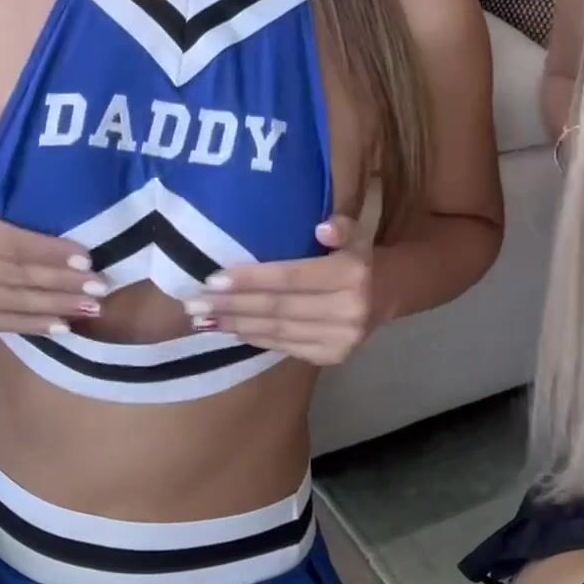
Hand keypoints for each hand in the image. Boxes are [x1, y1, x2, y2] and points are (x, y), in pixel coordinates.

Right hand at [0, 163, 108, 334]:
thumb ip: (6, 163)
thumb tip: (56, 143)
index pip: (8, 242)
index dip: (48, 252)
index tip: (88, 258)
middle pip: (12, 277)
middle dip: (60, 284)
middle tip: (101, 287)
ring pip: (6, 304)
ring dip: (52, 308)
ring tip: (91, 307)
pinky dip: (30, 326)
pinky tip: (62, 326)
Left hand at [184, 214, 375, 364]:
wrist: (388, 294)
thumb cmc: (357, 256)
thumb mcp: (355, 231)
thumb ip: (340, 226)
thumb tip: (321, 230)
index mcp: (351, 274)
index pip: (291, 278)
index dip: (252, 280)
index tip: (213, 279)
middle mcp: (348, 310)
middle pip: (278, 308)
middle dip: (232, 305)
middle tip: (195, 303)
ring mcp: (341, 339)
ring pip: (278, 332)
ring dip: (237, 325)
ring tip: (204, 318)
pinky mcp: (333, 357)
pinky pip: (286, 347)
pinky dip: (256, 338)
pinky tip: (233, 329)